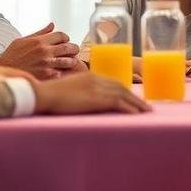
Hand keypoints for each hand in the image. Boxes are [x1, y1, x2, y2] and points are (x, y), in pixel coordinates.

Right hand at [0, 22, 81, 79]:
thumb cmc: (12, 56)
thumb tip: (52, 24)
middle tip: (72, 51)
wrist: (3, 72)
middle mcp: (45, 52)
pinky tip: (61, 72)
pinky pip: (62, 73)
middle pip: (69, 47)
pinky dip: (63, 72)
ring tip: (69, 62)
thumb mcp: (23, 40)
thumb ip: (40, 33)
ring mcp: (47, 65)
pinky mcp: (47, 76)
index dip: (66, 37)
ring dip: (71, 61)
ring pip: (69, 61)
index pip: (61, 35)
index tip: (65, 41)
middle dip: (73, 48)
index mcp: (40, 41)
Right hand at [32, 71, 150, 114]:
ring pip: (124, 94)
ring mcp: (97, 88)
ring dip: (137, 104)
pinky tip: (137, 115)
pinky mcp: (96, 98)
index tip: (133, 97)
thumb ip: (79, 93)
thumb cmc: (49, 95)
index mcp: (90, 76)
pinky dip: (130, 108)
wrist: (43, 94)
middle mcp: (96, 79)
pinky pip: (118, 103)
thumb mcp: (68, 90)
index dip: (125, 90)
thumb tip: (83, 101)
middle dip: (135, 97)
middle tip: (145, 106)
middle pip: (121, 87)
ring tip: (147, 111)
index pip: (113, 82)